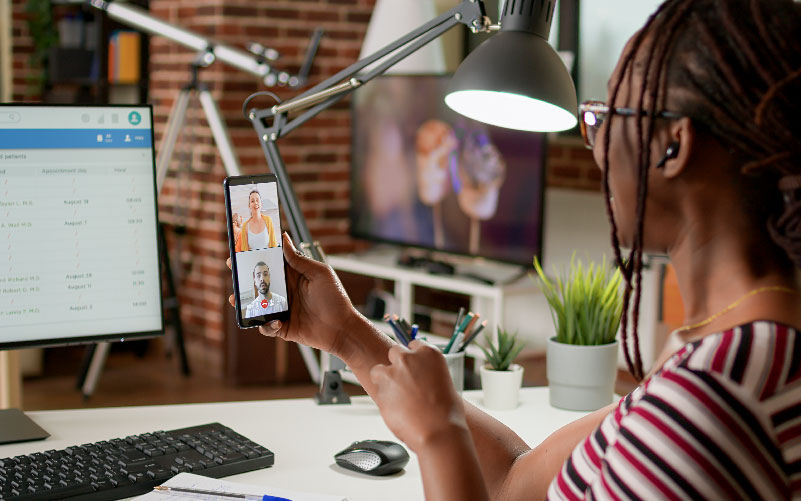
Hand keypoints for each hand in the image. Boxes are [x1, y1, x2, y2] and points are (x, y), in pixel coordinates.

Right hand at [227, 233, 359, 354]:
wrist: (342, 329)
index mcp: (294, 276)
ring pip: (257, 304)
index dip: (256, 256)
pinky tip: (274, 322)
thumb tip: (284, 239)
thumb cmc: (335, 299)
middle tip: (232, 269)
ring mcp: (283, 309)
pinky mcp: (282, 327)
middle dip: (243, 277)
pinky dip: (265, 325)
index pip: (272, 263)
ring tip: (236, 298)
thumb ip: (299, 259)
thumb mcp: (319, 274)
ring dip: (245, 302)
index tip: (241, 248)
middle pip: (259, 282)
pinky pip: (266, 326)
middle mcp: (286, 291)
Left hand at [369, 340, 467, 452]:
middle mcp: (409, 358)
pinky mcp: (381, 388)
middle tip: (404, 382)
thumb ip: (428, 376)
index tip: (412, 366)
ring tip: (396, 397)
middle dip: (397, 365)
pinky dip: (382, 397)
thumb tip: (421, 380)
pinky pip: (376, 388)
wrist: (438, 431)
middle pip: (395, 352)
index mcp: (429, 354)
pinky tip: (395, 408)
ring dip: (384, 380)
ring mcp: (393, 371)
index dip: (412, 357)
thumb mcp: (444, 385)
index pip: (414, 345)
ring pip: (380, 369)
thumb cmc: (447, 413)